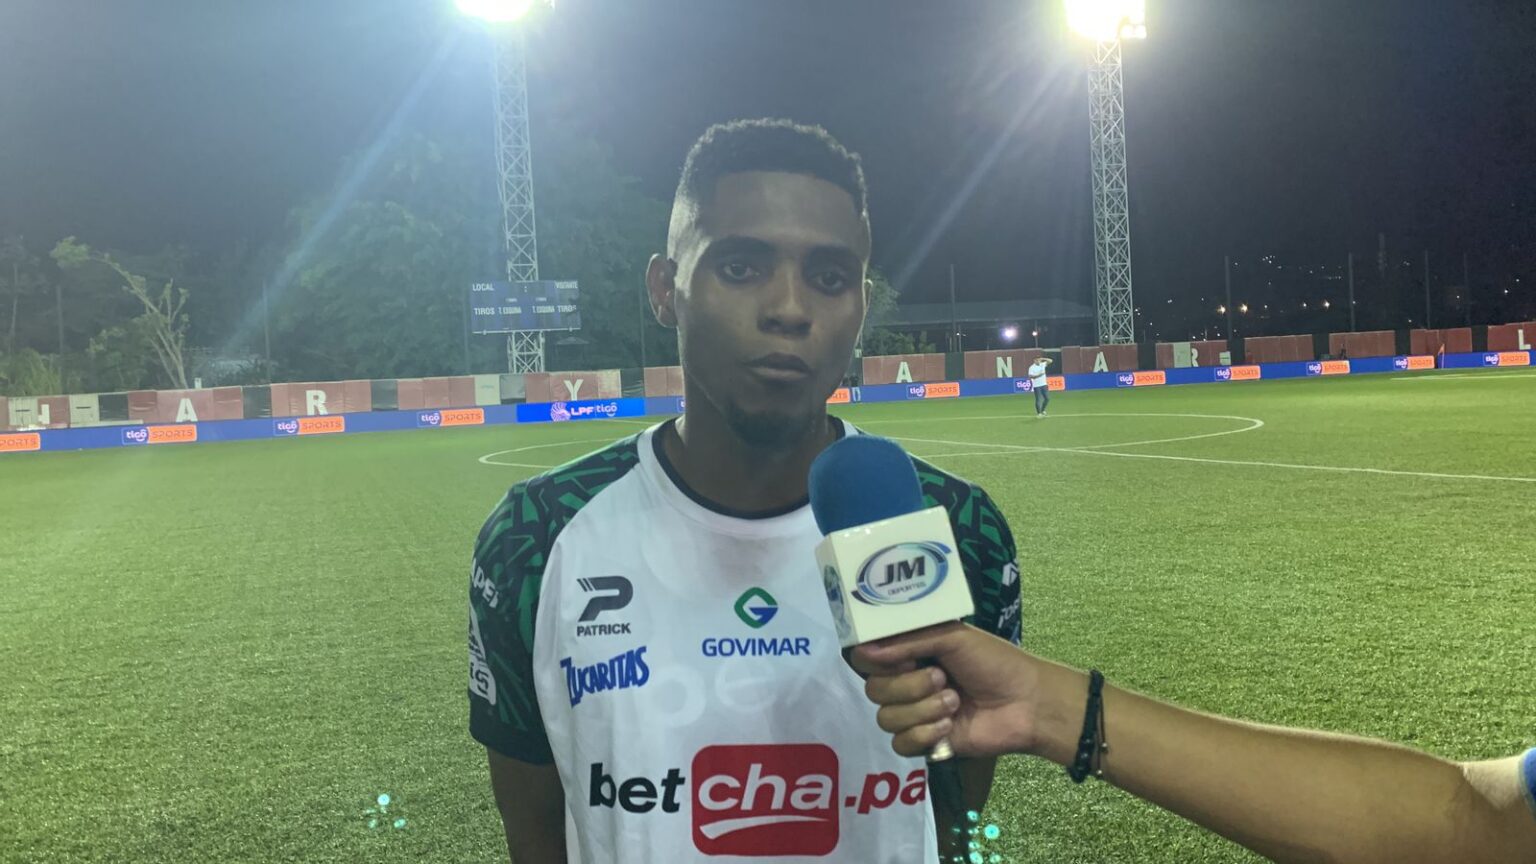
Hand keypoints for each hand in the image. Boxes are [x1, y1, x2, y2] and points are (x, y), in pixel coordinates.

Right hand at [850, 623, 1039, 758]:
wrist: (1026, 702)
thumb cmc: (993, 661)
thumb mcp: (951, 637)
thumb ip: (906, 641)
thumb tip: (862, 651)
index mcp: (910, 653)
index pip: (866, 658)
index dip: (877, 661)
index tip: (905, 658)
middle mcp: (906, 682)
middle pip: (873, 690)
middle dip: (908, 685)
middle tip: (942, 678)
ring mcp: (914, 714)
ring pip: (886, 718)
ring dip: (922, 710)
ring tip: (954, 703)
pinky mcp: (925, 743)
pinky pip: (900, 743)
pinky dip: (924, 734)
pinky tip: (949, 727)